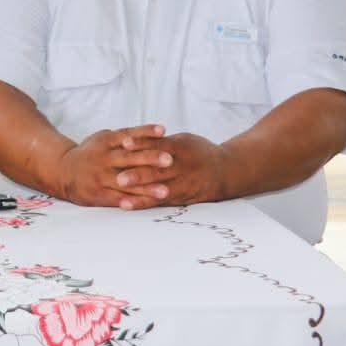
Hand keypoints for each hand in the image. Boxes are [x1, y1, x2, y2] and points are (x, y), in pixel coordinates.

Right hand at [50, 124, 171, 210]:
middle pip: (129, 158)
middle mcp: (104, 158)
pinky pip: (117, 198)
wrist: (63, 171)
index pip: (128, 135)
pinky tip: (144, 204)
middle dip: (150, 159)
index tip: (163, 131)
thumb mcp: (104, 138)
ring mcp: (101, 177)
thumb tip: (158, 133)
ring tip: (166, 190)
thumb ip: (126, 136)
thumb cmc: (91, 153)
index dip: (145, 132)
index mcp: (106, 141)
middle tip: (170, 160)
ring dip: (146, 187)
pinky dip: (130, 201)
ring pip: (126, 182)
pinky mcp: (98, 193)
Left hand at [113, 132, 232, 206]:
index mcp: (181, 148)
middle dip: (139, 175)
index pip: (159, 145)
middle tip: (119, 179)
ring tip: (123, 200)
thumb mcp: (182, 140)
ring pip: (159, 190)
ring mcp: (183, 184)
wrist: (226, 171)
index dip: (142, 144)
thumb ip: (159, 142)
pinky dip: (144, 204)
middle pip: (158, 171)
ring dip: (140, 195)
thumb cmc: (197, 152)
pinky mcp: (182, 197)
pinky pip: (161, 202)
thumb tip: (127, 140)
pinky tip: (128, 205)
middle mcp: (182, 167)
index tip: (124, 143)